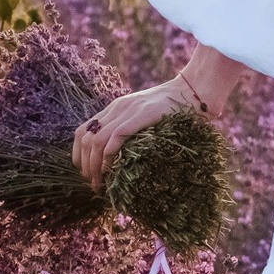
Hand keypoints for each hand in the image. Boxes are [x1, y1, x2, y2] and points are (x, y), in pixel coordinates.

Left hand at [72, 72, 204, 192]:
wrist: (193, 90)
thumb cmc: (174, 108)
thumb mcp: (146, 117)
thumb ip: (133, 129)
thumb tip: (123, 158)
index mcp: (115, 108)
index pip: (83, 131)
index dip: (79, 155)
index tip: (86, 173)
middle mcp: (117, 108)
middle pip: (85, 138)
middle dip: (84, 165)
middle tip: (93, 184)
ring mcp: (128, 111)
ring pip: (96, 141)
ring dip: (94, 166)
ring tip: (100, 184)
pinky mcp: (141, 115)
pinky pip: (116, 137)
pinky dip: (109, 156)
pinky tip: (111, 171)